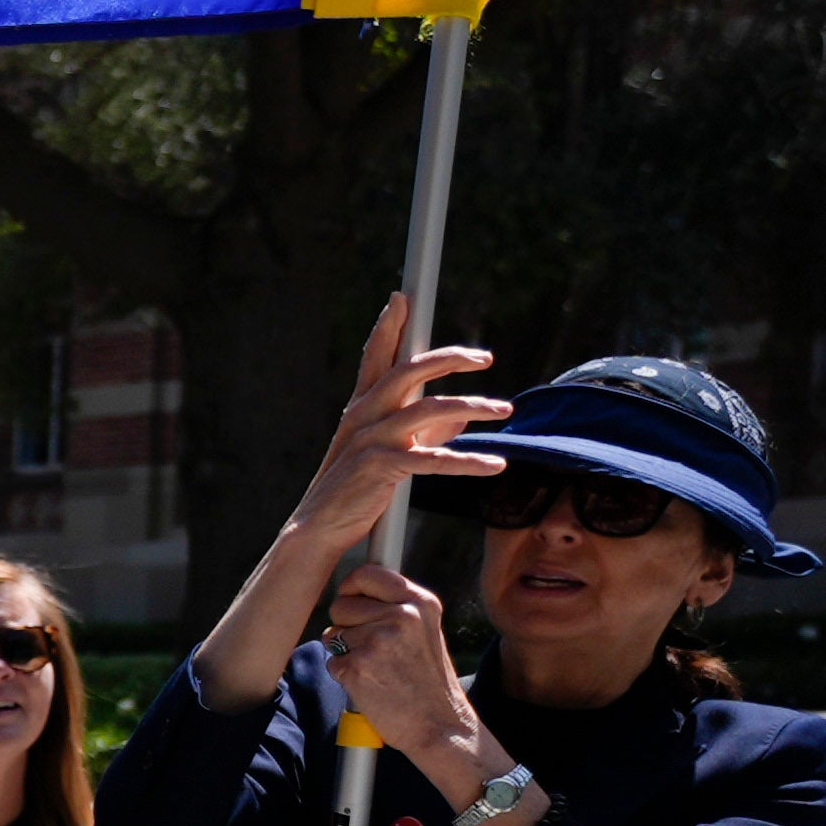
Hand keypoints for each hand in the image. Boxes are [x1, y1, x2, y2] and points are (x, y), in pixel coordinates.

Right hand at [277, 293, 505, 564]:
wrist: (319, 529)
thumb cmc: (357, 489)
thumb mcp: (394, 452)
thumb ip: (429, 430)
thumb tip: (464, 414)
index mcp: (362, 408)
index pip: (377, 358)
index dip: (389, 326)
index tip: (403, 296)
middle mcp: (362, 416)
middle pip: (408, 370)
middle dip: (449, 357)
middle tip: (486, 356)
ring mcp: (369, 440)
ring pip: (428, 408)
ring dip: (473, 405)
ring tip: (506, 410)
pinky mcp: (378, 468)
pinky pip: (431, 459)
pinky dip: (467, 462)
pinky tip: (495, 465)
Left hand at [321, 558, 482, 763]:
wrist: (440, 725)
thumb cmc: (427, 679)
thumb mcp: (425, 629)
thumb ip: (396, 605)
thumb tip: (354, 585)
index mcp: (420, 602)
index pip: (365, 573)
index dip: (351, 588)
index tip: (354, 602)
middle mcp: (402, 616)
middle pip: (341, 605)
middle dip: (346, 625)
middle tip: (373, 648)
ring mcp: (379, 641)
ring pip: (333, 634)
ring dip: (346, 651)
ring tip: (378, 668)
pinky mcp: (358, 667)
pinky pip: (332, 661)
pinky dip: (344, 674)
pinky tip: (371, 684)